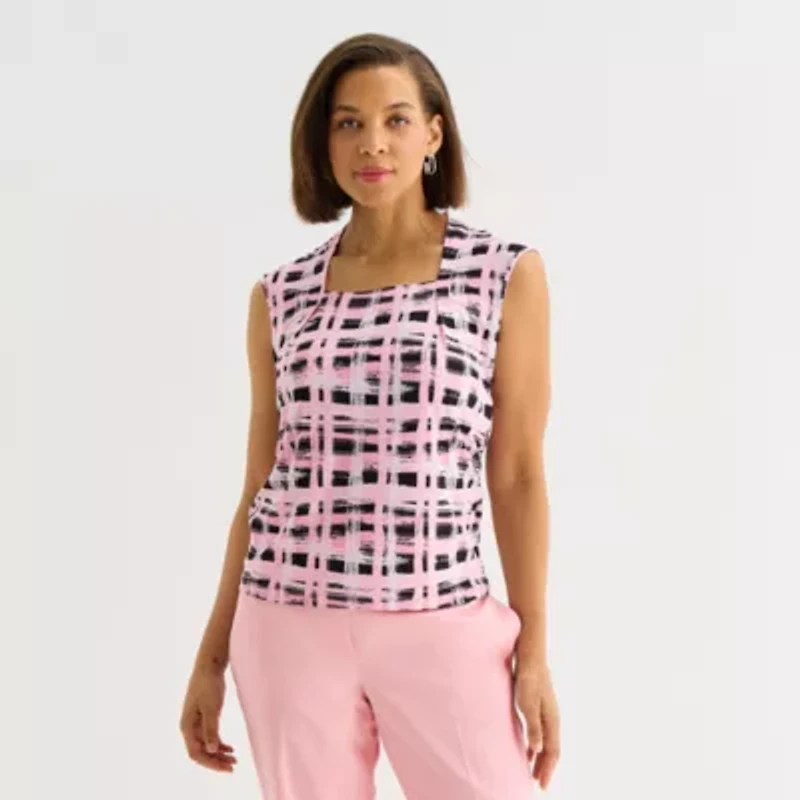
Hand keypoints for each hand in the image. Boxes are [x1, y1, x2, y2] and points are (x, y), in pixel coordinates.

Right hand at [179, 663, 237, 772]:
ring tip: (234, 759)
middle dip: (216, 761)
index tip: (226, 767)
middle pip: (201, 752)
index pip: (196, 753)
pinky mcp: (203, 717)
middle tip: (234, 765)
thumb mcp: (212, 707)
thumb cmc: (209, 684)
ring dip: (219, 754)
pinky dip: (219, 744)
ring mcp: (196, 722)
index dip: (210, 763)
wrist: (210, 665)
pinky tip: (230, 748)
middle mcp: (189, 727)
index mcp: (187, 726)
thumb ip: (211, 729)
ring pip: (206, 745)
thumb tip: (211, 750)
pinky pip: (209, 736)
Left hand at [513, 656, 559, 789]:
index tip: (541, 785)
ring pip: (546, 743)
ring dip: (540, 759)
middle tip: (538, 784)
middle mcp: (552, 720)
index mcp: (552, 721)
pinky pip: (540, 734)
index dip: (547, 770)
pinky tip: (527, 751)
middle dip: (545, 768)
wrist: (530, 659)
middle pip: (551, 750)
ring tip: (533, 773)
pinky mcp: (539, 709)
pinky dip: (535, 746)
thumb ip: (533, 727)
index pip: (552, 752)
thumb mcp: (527, 704)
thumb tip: (537, 750)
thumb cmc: (527, 681)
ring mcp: (547, 714)